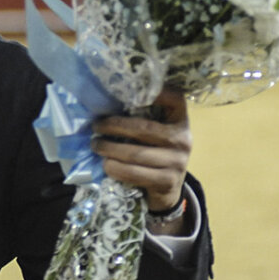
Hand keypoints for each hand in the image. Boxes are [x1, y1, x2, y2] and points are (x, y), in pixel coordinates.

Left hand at [90, 88, 190, 214]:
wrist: (168, 189)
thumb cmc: (155, 154)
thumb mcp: (157, 134)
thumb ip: (142, 119)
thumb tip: (104, 105)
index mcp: (180, 122)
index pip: (175, 99)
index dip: (158, 92)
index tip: (131, 89)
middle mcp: (183, 140)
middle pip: (144, 128)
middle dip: (114, 126)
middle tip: (96, 126)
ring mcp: (177, 162)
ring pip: (136, 153)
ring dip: (109, 149)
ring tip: (95, 145)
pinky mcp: (167, 181)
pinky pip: (134, 173)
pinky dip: (115, 168)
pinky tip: (106, 164)